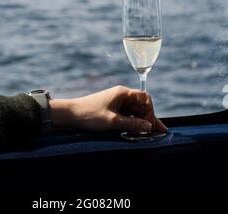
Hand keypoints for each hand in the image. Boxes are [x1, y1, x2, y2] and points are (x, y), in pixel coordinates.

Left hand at [49, 86, 166, 132]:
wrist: (71, 114)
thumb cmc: (90, 115)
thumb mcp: (113, 121)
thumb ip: (132, 124)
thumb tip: (149, 126)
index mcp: (122, 93)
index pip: (145, 98)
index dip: (151, 111)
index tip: (150, 125)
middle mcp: (121, 95)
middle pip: (141, 105)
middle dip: (149, 117)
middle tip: (157, 132)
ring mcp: (117, 102)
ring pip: (135, 111)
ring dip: (142, 121)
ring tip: (152, 134)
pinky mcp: (112, 109)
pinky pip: (128, 115)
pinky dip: (134, 122)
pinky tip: (139, 131)